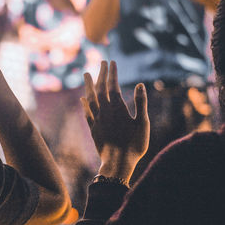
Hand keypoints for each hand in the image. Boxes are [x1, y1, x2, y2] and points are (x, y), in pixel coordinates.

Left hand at [81, 61, 148, 181]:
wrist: (118, 163)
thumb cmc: (134, 144)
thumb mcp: (143, 123)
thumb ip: (140, 103)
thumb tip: (140, 84)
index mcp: (118, 108)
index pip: (113, 85)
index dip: (112, 73)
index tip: (111, 62)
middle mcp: (105, 111)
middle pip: (101, 88)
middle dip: (101, 74)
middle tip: (101, 62)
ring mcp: (97, 119)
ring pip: (91, 98)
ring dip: (88, 85)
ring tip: (86, 74)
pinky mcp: (93, 129)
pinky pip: (86, 113)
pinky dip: (84, 104)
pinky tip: (82, 98)